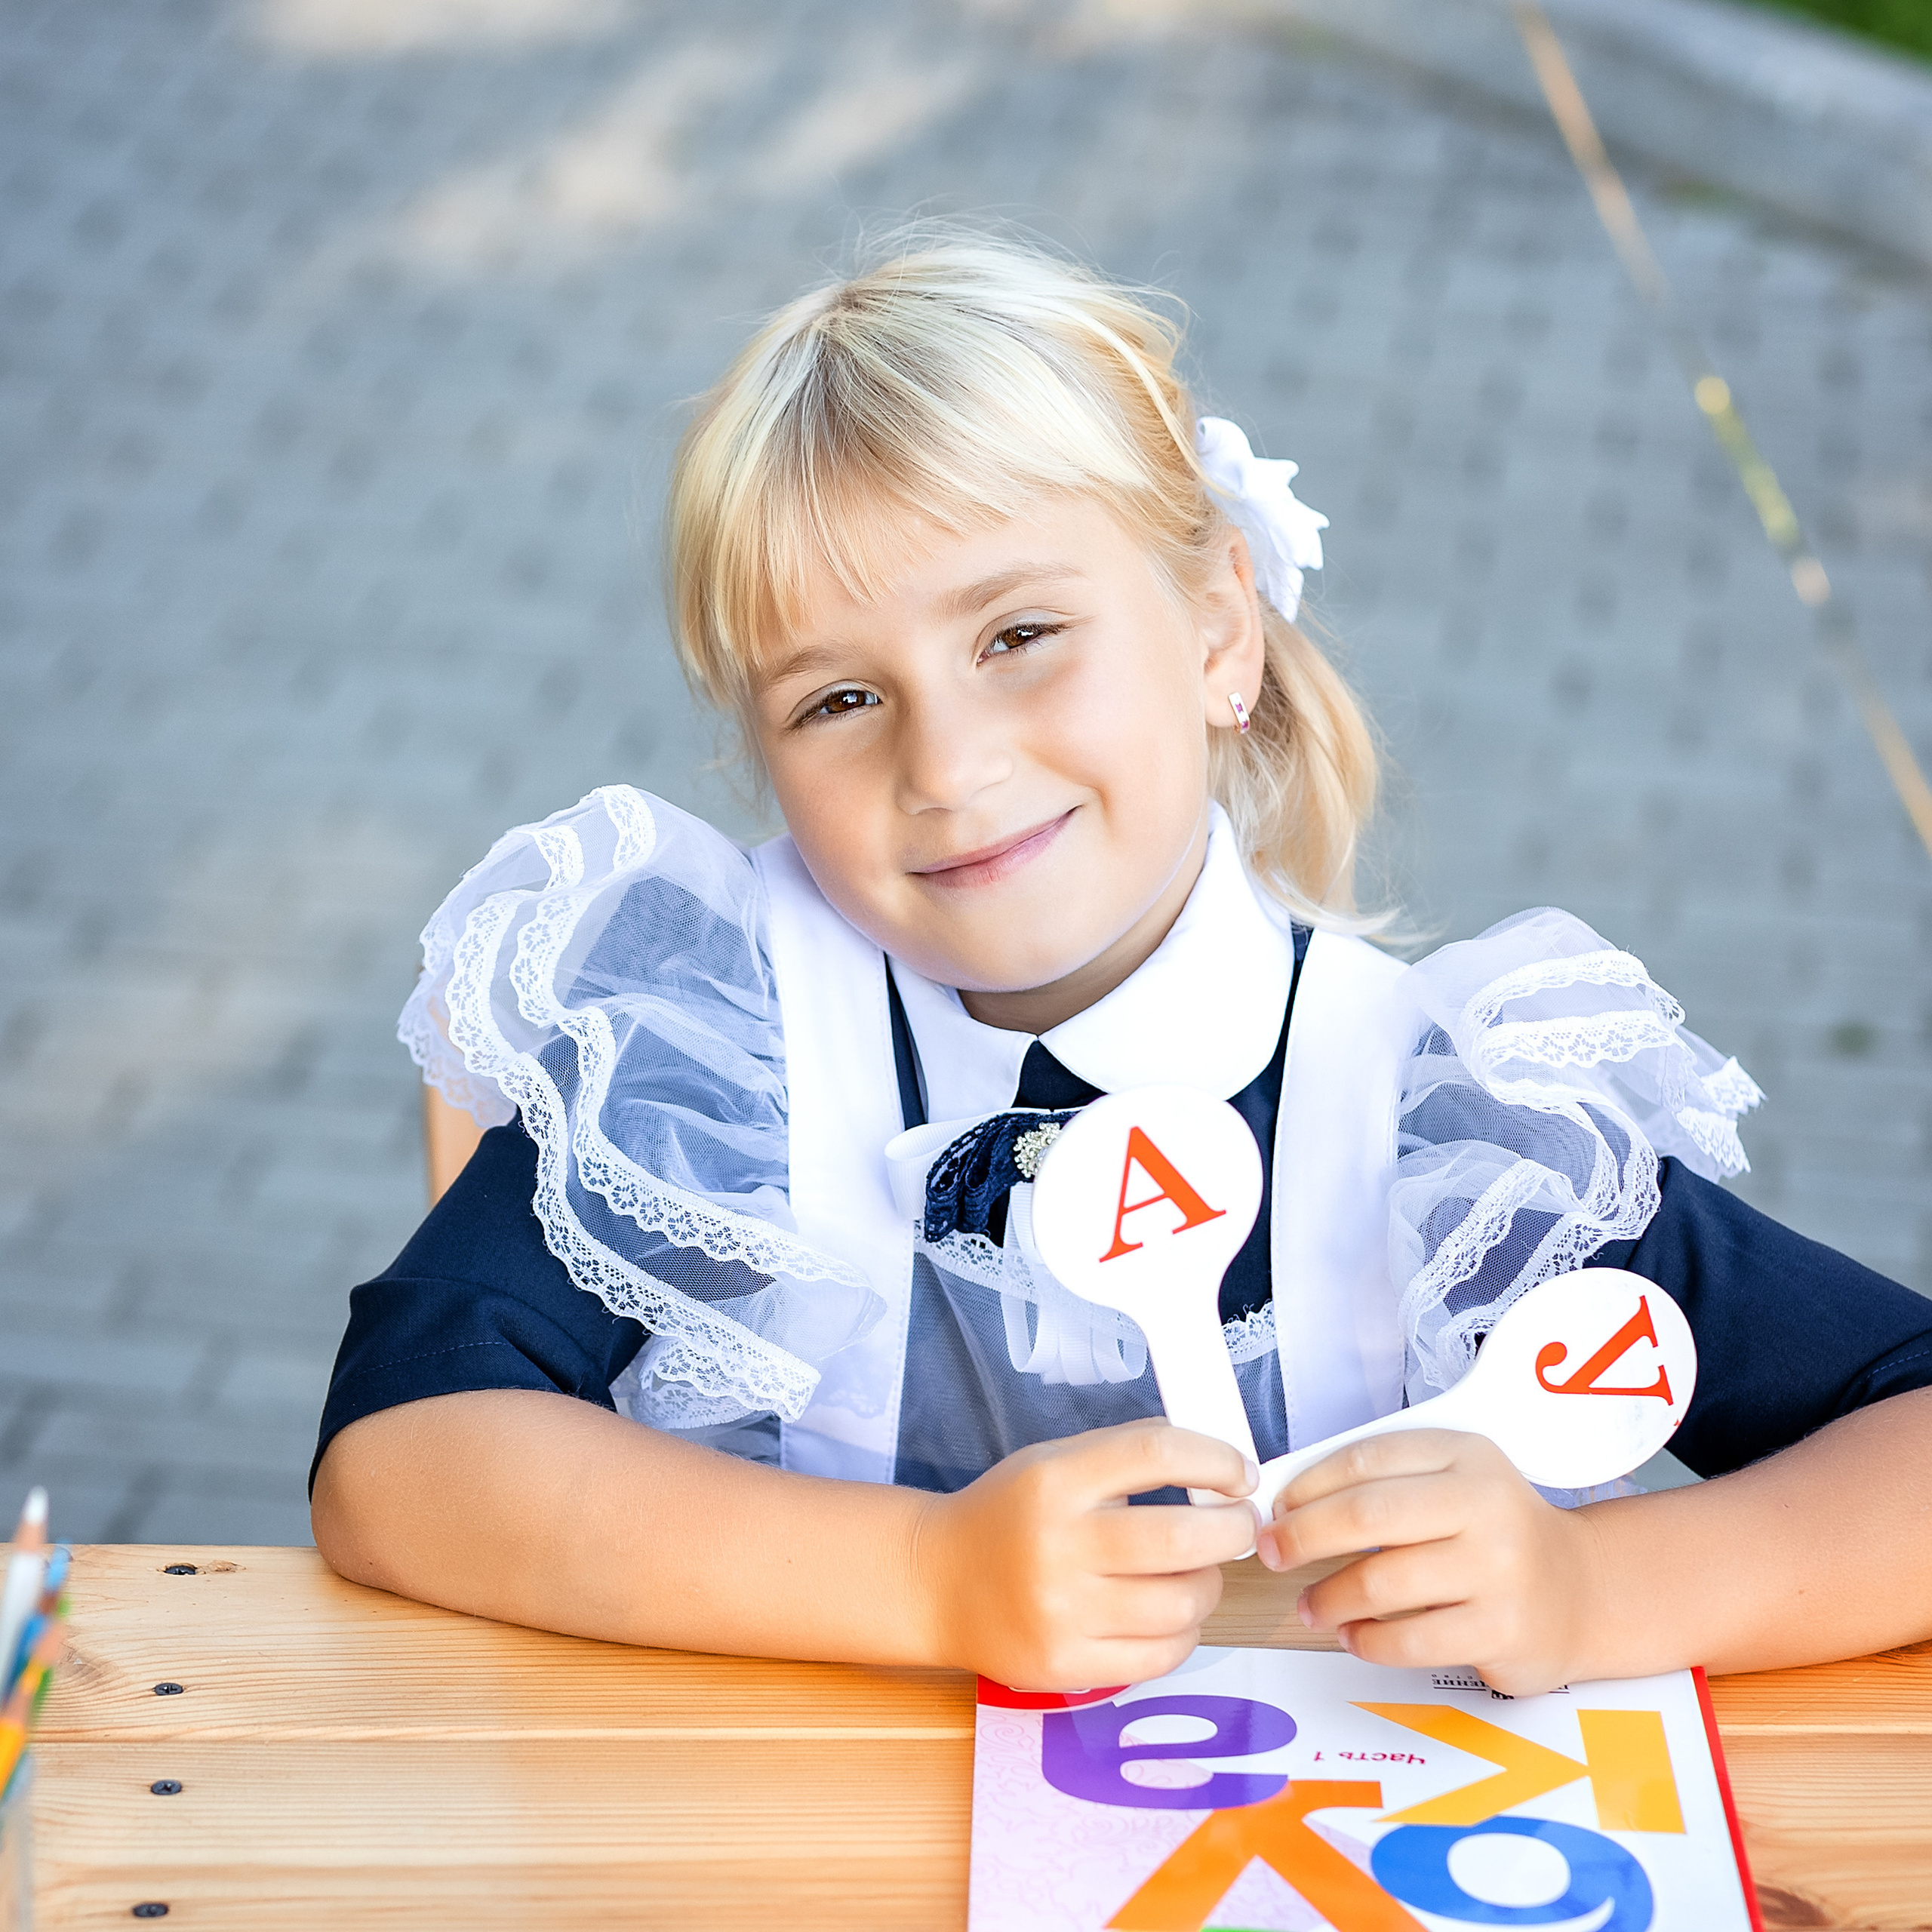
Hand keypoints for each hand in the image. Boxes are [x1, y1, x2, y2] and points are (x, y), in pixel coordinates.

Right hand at [915, 1420, 1260, 1690]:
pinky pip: (1159, 1657)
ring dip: (1208, 1585)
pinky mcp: (1064, 1665)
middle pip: (1181, 1538)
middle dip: (1231, 1530)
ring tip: (1196, 1573)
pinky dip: (1183, 1633)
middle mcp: (1058, 1545)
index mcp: (1056, 1480)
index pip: (1155, 1453)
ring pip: (1180, 1603)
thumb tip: (1217, 1466)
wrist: (937, 1582)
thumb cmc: (1009, 1516)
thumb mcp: (1056, 1462)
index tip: (1240, 1473)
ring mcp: (1060, 1612)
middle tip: (1238, 1526)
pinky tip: (1171, 1613)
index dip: (1214, 1459)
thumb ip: (1127, 1456)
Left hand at [1255, 1430, 1602, 1695]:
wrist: (1580, 1591)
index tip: (1276, 1507)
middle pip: (1368, 1514)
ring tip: (1310, 1604)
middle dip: (1303, 1536)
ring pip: (1383, 1581)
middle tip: (1272, 1553)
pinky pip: (1410, 1639)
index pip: (1367, 1459)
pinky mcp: (1504, 1629)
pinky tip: (1352, 1634)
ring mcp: (1499, 1569)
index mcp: (1465, 1455)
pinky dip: (1366, 1640)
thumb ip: (1383, 1483)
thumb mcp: (1451, 1483)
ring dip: (1328, 1596)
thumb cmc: (1494, 1536)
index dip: (1308, 1484)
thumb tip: (1289, 1502)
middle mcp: (1486, 1504)